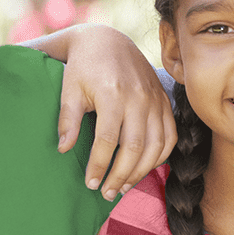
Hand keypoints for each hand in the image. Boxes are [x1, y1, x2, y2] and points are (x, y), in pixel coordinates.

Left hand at [55, 26, 177, 200]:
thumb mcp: (69, 87)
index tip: (89, 183)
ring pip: (156, 146)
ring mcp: (155, 100)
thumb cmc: (84, 67)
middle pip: (134, 147)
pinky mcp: (164, 101)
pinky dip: (159, 157)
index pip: (108, 140)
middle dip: (120, 175)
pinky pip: (170, 136)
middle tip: (106, 193)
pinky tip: (143, 169)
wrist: (108, 40)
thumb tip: (63, 149)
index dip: (99, 165)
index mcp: (112, 94)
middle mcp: (138, 98)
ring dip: (140, 172)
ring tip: (122, 188)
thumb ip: (68, 118)